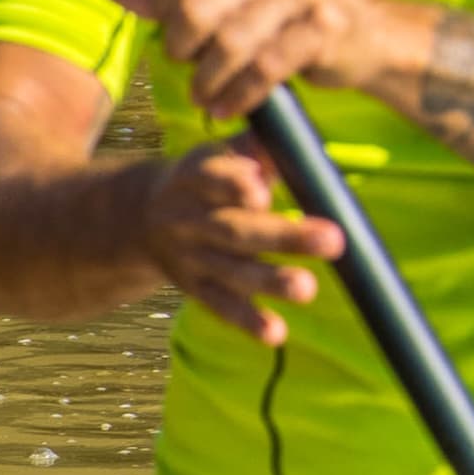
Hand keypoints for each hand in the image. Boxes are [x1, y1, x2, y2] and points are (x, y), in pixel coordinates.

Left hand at [110, 0, 422, 120]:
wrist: (364, 35)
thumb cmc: (280, 15)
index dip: (166, 9)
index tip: (176, 32)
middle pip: (198, 9)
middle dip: (184, 50)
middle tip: (189, 67)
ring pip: (231, 43)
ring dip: (208, 82)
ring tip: (205, 97)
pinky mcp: (324, 28)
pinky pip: (266, 67)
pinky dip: (240, 95)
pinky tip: (229, 107)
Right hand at [138, 135, 347, 345]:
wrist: (141, 216)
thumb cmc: (206, 176)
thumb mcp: (221, 153)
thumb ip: (256, 148)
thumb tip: (294, 141)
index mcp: (194, 175)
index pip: (211, 178)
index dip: (234, 184)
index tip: (262, 192)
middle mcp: (188, 218)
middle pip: (234, 229)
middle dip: (283, 237)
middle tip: (332, 240)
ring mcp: (190, 256)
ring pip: (231, 270)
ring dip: (271, 281)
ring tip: (308, 289)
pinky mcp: (194, 287)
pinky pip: (220, 305)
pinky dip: (248, 320)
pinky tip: (276, 333)